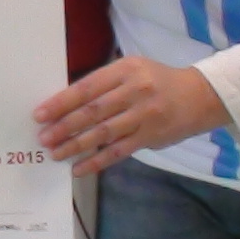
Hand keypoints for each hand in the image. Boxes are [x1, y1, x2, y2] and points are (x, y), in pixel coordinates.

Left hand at [34, 57, 223, 175]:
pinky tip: (78, 168)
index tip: (40, 114)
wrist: (199, 96)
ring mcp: (144, 115)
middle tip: (43, 138)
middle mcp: (135, 91)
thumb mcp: (132, 70)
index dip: (61, 102)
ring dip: (76, 145)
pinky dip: (96, 162)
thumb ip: (104, 84)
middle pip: (93, 111)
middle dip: (64, 126)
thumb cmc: (157, 81)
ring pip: (103, 133)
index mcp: (125, 70)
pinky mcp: (150, 137)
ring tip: (56, 154)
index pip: (87, 87)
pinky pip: (118, 152)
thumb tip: (65, 104)